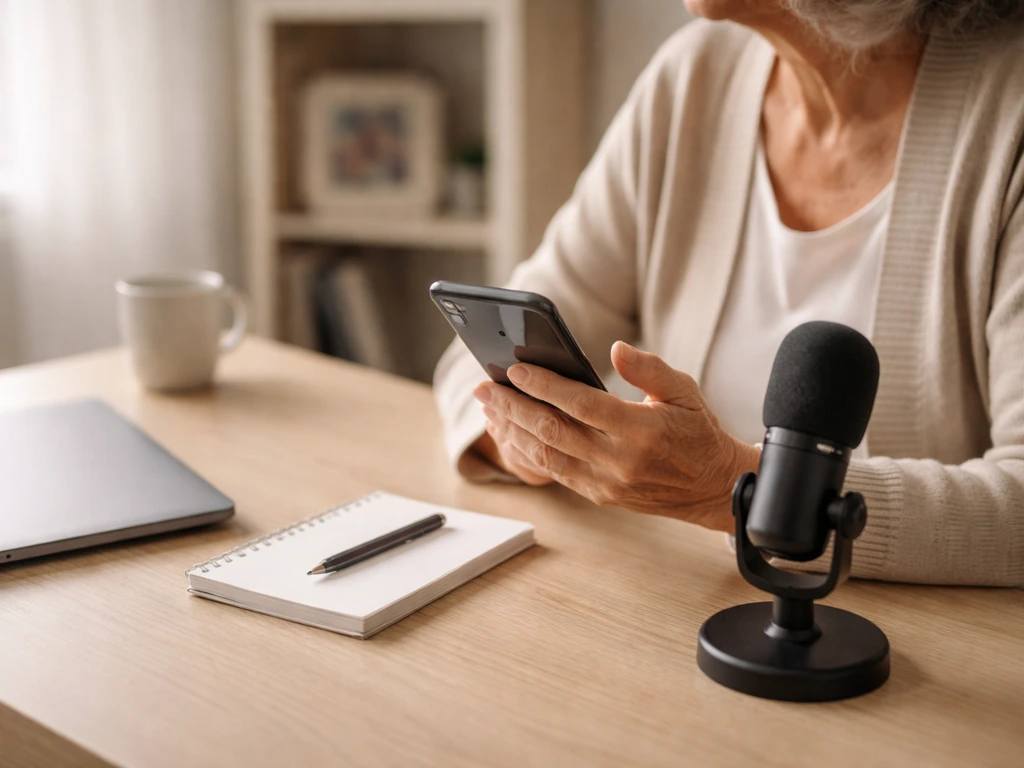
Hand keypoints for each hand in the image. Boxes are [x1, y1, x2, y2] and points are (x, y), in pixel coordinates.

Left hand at [473, 341, 760, 530]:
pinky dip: (527, 453)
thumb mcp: (685, 391)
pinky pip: (555, 473)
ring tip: (489, 408)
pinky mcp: (599, 495)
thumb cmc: (698, 432)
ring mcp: (606, 482)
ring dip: (512, 431)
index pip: (580, 404)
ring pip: (546, 456)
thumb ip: (649, 369)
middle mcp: (619, 460)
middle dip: (513, 407)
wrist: (713, 487)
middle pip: (552, 431)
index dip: (544, 386)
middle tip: (484, 387)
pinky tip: (511, 434)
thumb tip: (616, 348)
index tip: (515, 369)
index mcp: (640, 430)